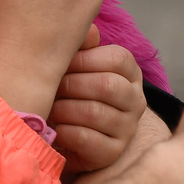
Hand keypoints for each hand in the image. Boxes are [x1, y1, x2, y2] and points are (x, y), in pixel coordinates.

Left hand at [50, 39, 145, 178]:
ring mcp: (127, 128)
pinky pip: (85, 138)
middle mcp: (135, 100)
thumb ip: (82, 45)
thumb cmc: (71, 91)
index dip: (85, 59)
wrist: (72, 134)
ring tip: (48, 107)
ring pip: (94, 112)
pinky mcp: (111, 152)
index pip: (117, 59)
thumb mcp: (76, 66)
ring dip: (63, 108)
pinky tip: (54, 128)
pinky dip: (64, 131)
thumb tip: (90, 31)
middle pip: (106, 85)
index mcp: (129, 73)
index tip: (60, 62)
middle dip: (70, 84)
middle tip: (48, 86)